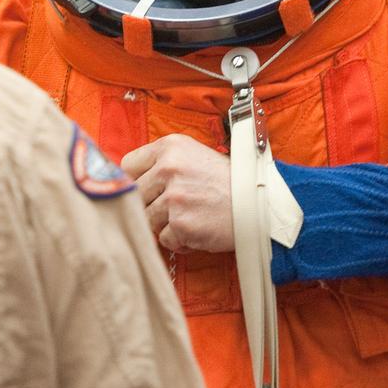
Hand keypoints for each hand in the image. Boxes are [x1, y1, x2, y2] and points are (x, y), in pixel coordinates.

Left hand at [121, 134, 233, 252]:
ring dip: (165, 224)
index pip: (128, 165)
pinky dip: (179, 240)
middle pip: (135, 195)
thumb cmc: (226, 182)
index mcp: (169, 147)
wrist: (260, 204)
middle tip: (178, 206)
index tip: (151, 189)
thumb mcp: (193, 156)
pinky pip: (164, 238)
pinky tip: (198, 230)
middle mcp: (168, 168)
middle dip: (152, 205)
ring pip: (147, 219)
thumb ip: (162, 163)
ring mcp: (174, 197)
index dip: (138, 180)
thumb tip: (128, 180)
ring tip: (191, 217)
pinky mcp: (180, 223)